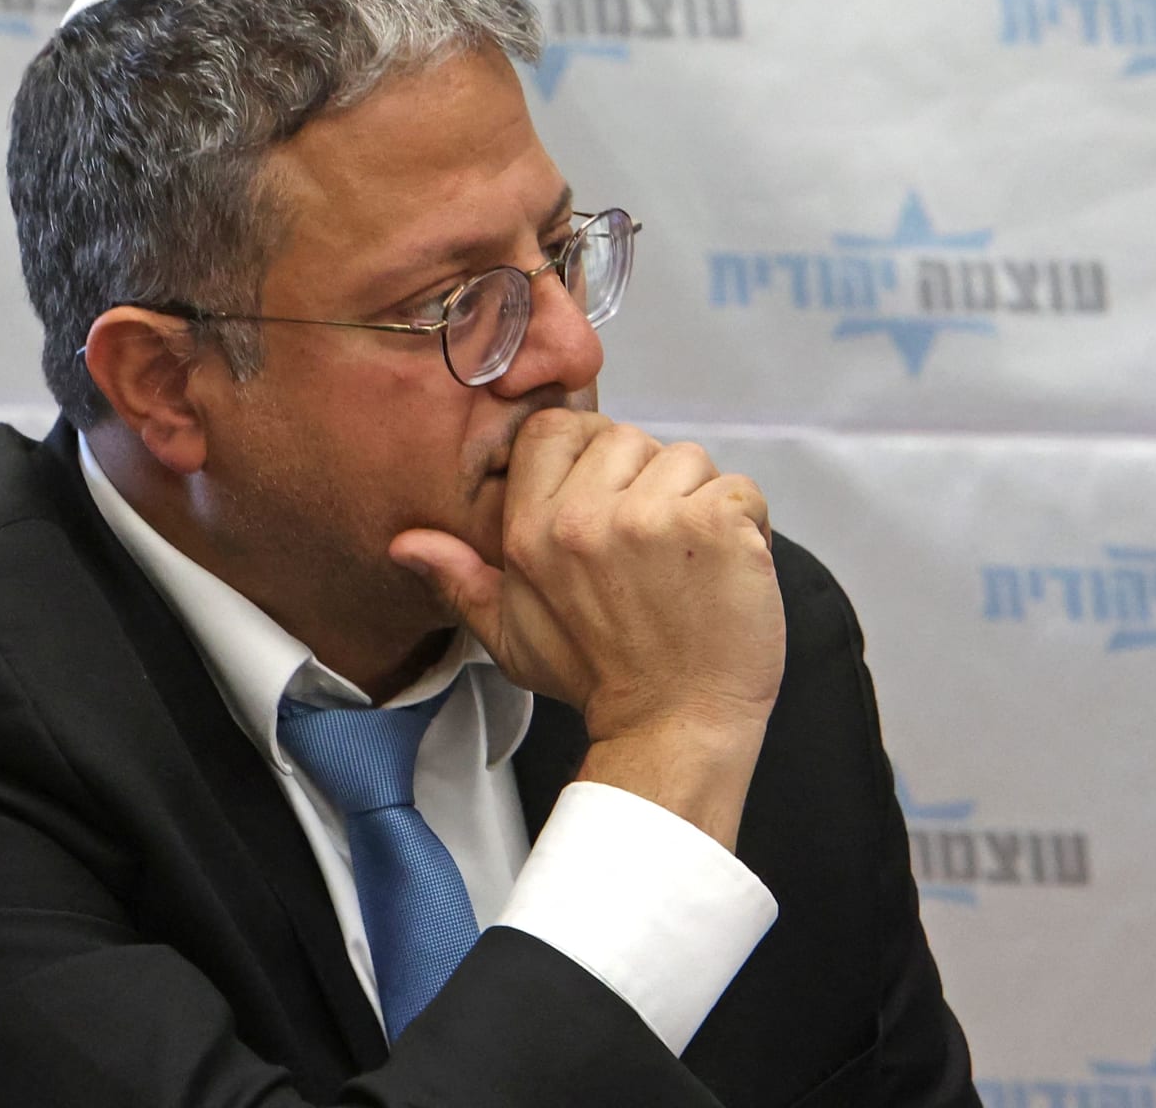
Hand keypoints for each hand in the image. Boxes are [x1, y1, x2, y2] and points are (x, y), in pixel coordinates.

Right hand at [390, 411, 786, 843]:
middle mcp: (587, 518)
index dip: (589, 448)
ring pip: (688, 460)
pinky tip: (726, 570)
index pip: (555, 428)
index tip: (610, 492)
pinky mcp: (716, 528)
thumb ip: (461, 580)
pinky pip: (740, 489)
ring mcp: (654, 519)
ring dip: (699, 503)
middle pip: (628, 438)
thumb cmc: (599, 679)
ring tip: (690, 564)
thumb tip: (408, 545)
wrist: (673, 728)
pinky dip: (747, 524)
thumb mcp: (511, 634)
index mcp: (533, 531)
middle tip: (654, 550)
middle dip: (649, 482)